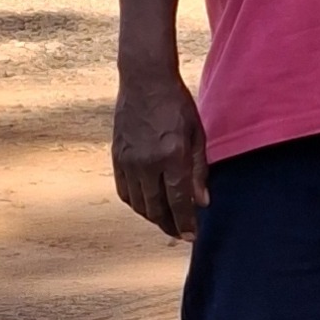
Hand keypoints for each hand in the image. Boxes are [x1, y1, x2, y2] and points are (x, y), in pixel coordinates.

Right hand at [113, 68, 208, 239]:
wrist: (144, 82)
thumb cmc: (177, 106)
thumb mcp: (197, 135)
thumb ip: (199, 170)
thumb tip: (202, 202)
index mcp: (172, 155)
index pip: (179, 201)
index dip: (185, 223)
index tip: (191, 237)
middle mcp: (147, 162)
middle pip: (156, 208)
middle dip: (170, 225)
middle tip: (180, 234)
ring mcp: (128, 161)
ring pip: (139, 203)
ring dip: (153, 217)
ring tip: (167, 222)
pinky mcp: (117, 157)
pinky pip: (125, 191)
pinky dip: (136, 203)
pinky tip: (147, 206)